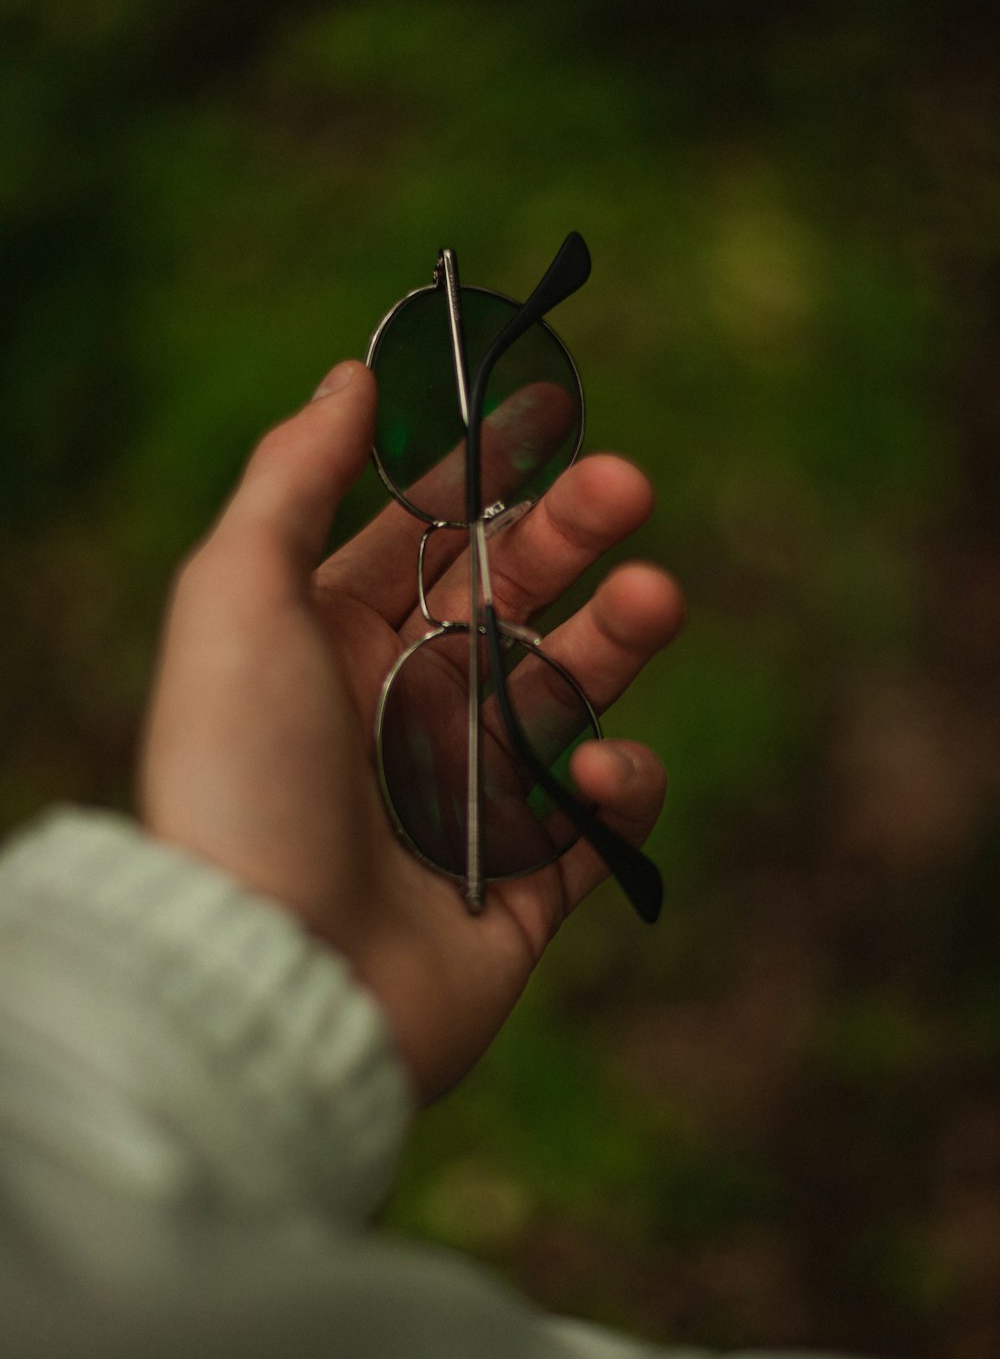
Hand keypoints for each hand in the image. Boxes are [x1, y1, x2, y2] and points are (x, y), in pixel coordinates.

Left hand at [139, 361, 683, 1099]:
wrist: (272, 980)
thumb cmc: (244, 779)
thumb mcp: (237, 600)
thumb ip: (290, 480)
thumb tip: (349, 378)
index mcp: (331, 642)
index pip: (424, 535)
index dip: (486, 470)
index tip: (551, 410)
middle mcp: (400, 709)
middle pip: (512, 598)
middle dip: (572, 535)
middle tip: (629, 486)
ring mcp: (466, 795)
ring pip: (569, 693)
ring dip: (619, 636)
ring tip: (654, 597)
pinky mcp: (523, 882)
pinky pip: (597, 820)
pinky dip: (617, 788)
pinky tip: (597, 775)